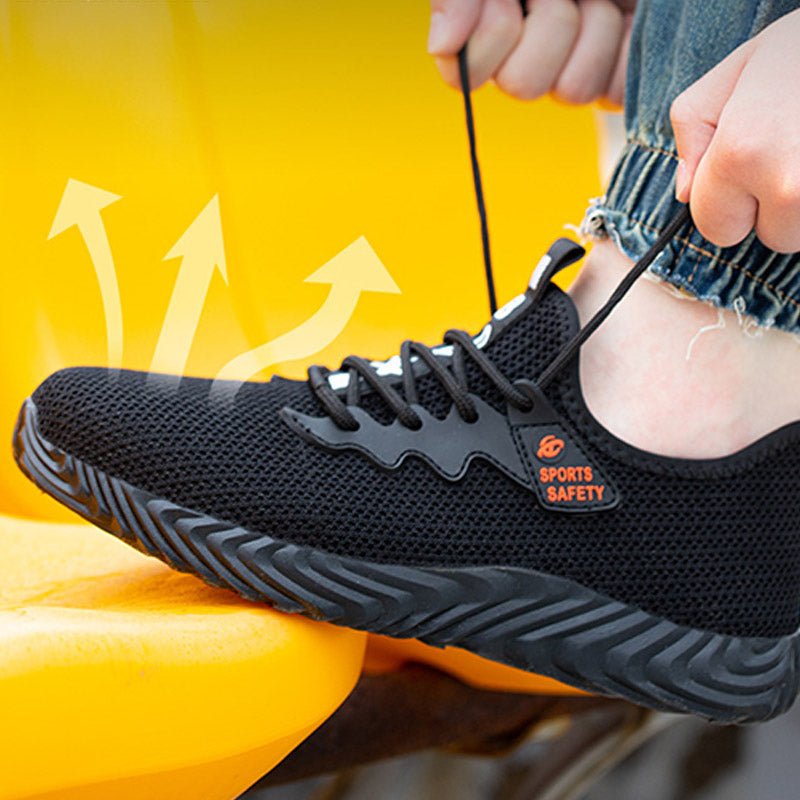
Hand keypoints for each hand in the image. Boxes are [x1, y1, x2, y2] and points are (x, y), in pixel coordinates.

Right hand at [427, 0, 633, 105]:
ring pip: (571, 91)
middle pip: (522, 85)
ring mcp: (571, 71)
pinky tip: (631, 18)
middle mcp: (525, 55)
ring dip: (596, 30)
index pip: (462, 74)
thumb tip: (443, 47)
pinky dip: (627, 49)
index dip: (491, 34)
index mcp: (490, 25)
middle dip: (552, 22)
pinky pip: (613, 93)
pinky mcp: (617, 81)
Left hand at [672, 9, 799, 252]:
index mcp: (742, 154)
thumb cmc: (798, 50)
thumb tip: (686, 195)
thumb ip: (692, 137)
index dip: (727, 202)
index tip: (746, 170)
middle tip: (791, 152)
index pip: (716, 229)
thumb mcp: (730, 77)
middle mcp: (788, 185)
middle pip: (770, 237)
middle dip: (773, 207)